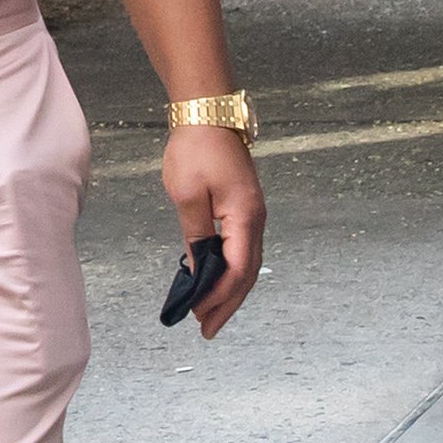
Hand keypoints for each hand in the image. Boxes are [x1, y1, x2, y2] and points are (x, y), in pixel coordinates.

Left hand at [163, 125, 265, 338]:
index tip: (199, 316)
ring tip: (208, 311)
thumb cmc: (195, 149)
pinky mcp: (244, 208)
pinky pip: (240, 248)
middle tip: (206, 328)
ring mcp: (252, 214)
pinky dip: (228, 269)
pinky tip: (212, 278)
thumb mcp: (187, 194)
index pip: (237, 271)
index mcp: (245, 218)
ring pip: (246, 263)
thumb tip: (197, 268)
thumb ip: (195, 234)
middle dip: (227, 303)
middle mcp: (256, 220)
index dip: (219, 297)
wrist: (208, 114)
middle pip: (247, 273)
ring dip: (229, 289)